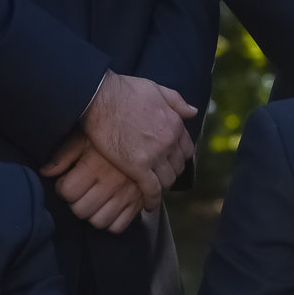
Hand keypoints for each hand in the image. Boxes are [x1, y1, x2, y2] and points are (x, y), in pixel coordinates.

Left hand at [40, 133, 145, 231]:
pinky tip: (110, 208)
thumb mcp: (85, 135)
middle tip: (81, 192)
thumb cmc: (112, 128)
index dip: (63, 187)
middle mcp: (112, 182)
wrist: (150, 123)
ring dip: (93, 214)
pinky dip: (113, 222)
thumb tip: (45, 172)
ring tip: (95, 201)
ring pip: (100, 222)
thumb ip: (64, 154)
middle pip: (81, 210)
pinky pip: (120, 226)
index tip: (68, 180)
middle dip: (76, 203)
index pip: (67, 191)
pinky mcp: (141, 201)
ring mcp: (128, 194)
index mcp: (96, 165)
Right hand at [81, 73, 197, 203]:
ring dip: (161, 186)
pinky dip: (152, 200)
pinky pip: (151, 190)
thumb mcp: (156, 89)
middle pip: (178, 166)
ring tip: (152, 189)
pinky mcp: (137, 167)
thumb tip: (193, 112)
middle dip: (171, 172)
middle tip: (160, 177)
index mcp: (174, 123)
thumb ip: (176, 101)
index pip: (186, 149)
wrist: (99, 97)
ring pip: (167, 180)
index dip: (179, 157)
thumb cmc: (123, 90)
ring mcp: (154, 155)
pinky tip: (148, 205)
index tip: (171, 161)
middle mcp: (169, 141)